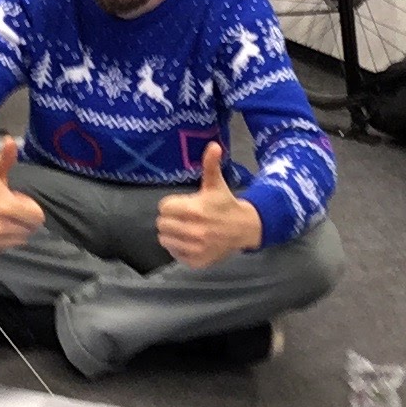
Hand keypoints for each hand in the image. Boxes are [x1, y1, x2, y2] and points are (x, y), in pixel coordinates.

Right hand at [0, 137, 44, 254]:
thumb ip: (6, 157)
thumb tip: (11, 141)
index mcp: (3, 207)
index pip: (37, 217)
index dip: (30, 207)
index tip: (17, 199)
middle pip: (30, 229)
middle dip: (23, 218)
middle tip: (8, 207)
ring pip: (19, 240)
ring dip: (14, 229)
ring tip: (0, 216)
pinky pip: (6, 248)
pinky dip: (3, 239)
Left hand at [157, 142, 262, 268]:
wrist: (244, 228)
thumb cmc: (224, 204)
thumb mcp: (216, 184)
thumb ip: (211, 165)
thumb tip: (214, 145)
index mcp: (196, 210)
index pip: (164, 207)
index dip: (171, 204)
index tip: (182, 204)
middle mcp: (195, 231)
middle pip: (162, 224)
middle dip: (170, 219)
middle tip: (183, 216)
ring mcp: (196, 248)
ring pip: (165, 240)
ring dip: (172, 234)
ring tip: (185, 228)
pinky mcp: (197, 261)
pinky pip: (174, 254)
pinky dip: (178, 248)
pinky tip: (189, 241)